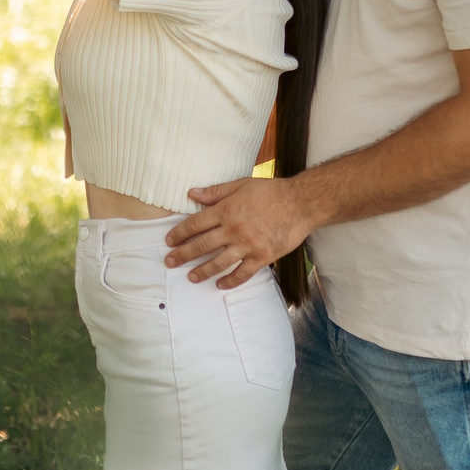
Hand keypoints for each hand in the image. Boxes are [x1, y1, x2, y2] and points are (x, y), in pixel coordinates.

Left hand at [166, 175, 314, 287]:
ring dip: (202, 271)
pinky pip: (242, 273)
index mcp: (226, 210)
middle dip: (183, 255)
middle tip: (169, 262)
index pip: (195, 224)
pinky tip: (220, 284)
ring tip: (191, 277)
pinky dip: (230, 281)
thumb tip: (192, 193)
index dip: (179, 233)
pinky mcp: (262, 257)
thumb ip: (215, 191)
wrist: (300, 203)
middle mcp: (234, 229)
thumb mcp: (241, 185)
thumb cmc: (271, 192)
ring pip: (219, 262)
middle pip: (202, 245)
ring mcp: (248, 245)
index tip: (169, 241)